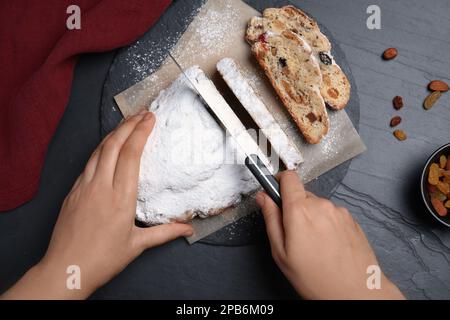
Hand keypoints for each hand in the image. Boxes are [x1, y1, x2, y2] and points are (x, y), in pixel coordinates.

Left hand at [2, 111, 192, 299]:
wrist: (66, 269)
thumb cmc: (103, 259)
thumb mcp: (138, 245)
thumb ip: (165, 233)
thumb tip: (189, 230)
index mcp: (121, 197)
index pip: (131, 155)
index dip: (141, 132)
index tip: (150, 118)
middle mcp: (101, 187)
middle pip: (114, 145)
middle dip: (128, 125)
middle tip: (142, 113)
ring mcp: (83, 187)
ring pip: (98, 151)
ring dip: (113, 133)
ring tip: (126, 123)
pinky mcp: (72, 192)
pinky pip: (87, 163)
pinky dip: (99, 149)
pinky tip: (106, 148)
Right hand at [256, 171, 403, 299]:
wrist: (354, 292)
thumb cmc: (316, 278)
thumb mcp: (281, 252)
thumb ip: (271, 219)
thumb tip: (263, 198)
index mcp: (300, 210)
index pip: (288, 178)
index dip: (279, 182)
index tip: (275, 191)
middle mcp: (321, 205)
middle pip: (302, 195)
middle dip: (295, 209)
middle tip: (295, 234)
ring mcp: (339, 211)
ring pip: (317, 206)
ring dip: (312, 218)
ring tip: (314, 244)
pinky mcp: (351, 219)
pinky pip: (332, 214)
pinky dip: (327, 225)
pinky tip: (328, 245)